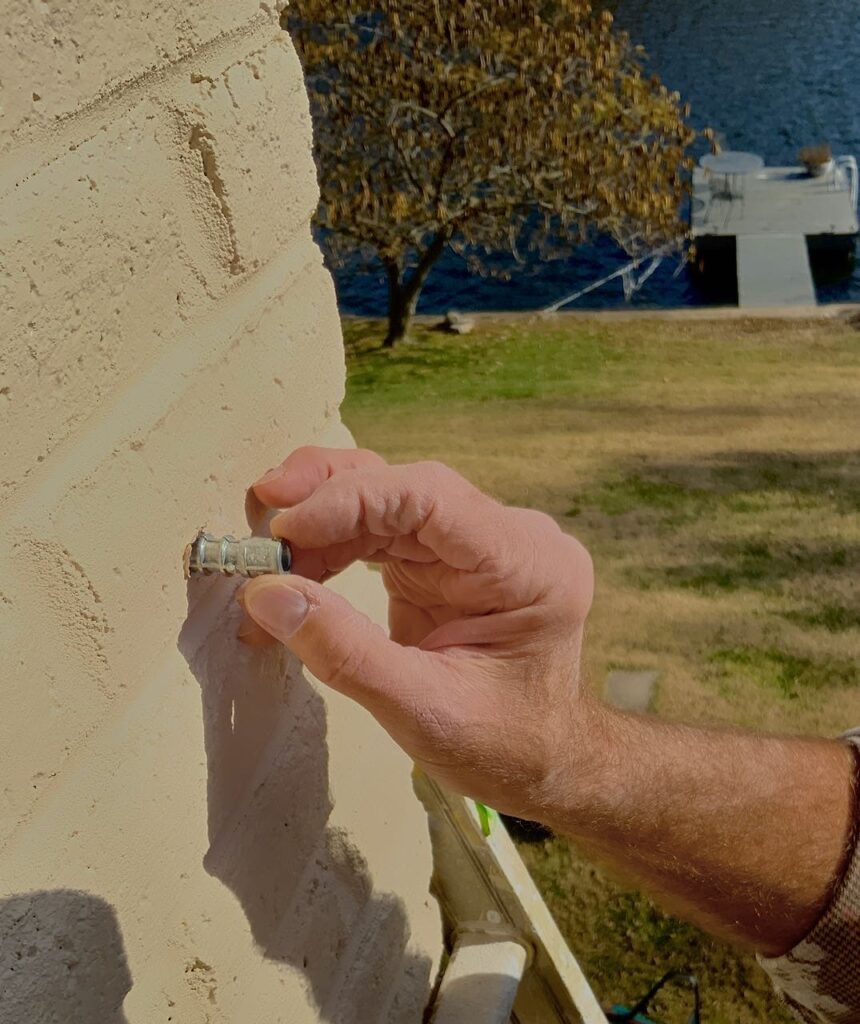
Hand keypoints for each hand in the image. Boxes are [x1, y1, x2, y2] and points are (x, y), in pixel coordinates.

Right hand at [241, 446, 594, 818]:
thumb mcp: (422, 711)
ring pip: (388, 501)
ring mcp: (479, 546)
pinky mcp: (449, 560)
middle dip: (325, 498)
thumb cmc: (503, 746)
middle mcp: (510, 540)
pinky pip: (383, 532)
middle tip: (259, 516)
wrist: (540, 764)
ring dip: (320, 522)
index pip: (431, 497)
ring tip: (264, 555)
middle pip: (405, 487)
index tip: (285, 527)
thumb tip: (267, 593)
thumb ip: (344, 652)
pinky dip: (332, 547)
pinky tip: (293, 573)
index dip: (351, 500)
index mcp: (529, 565)